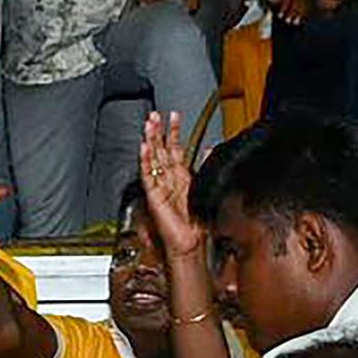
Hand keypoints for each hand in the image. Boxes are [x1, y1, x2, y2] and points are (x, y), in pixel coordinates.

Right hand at [134, 111, 206, 269]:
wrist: (191, 243)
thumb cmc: (197, 223)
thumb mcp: (206, 188)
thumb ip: (206, 166)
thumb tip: (211, 148)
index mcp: (180, 177)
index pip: (174, 148)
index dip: (173, 132)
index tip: (173, 116)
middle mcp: (168, 180)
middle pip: (160, 150)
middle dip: (157, 131)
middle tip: (154, 115)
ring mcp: (160, 187)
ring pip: (152, 159)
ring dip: (150, 141)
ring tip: (148, 124)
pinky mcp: (154, 197)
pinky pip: (148, 176)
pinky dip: (145, 162)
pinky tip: (145, 148)